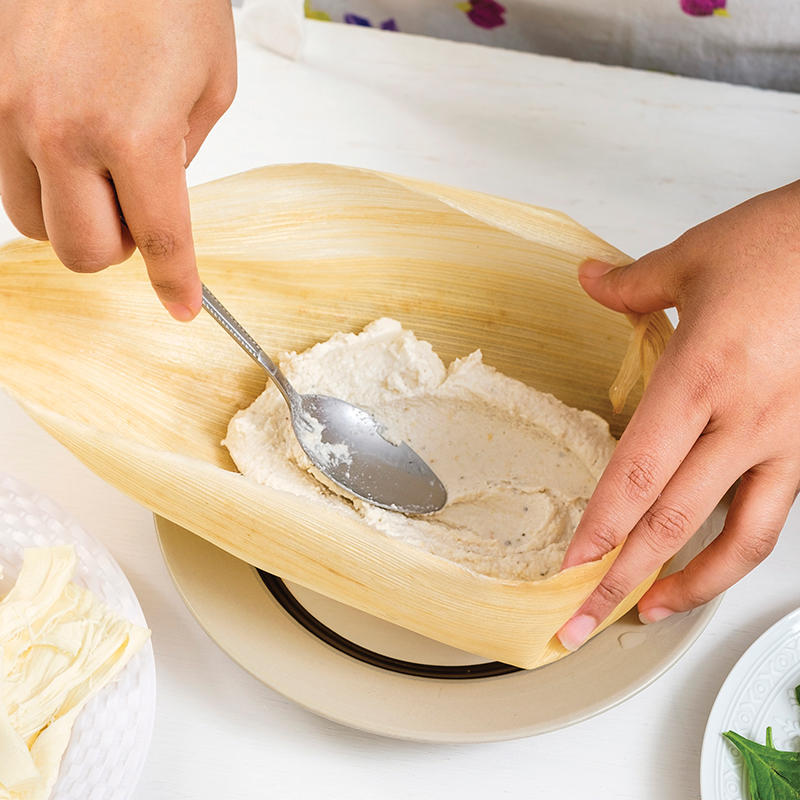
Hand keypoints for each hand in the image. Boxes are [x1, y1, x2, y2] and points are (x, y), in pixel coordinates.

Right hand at [0, 0, 236, 319]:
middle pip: (80, 251)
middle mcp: (59, 131)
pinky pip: (3, 172)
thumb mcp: (210, 85)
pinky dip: (39, 178)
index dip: (174, 282)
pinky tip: (69, 145)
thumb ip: (182, 156)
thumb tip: (157, 198)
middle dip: (118, 245)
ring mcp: (10, 110)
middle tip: (141, 208)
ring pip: (31, 223)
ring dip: (73, 216)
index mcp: (133, 135)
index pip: (158, 241)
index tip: (182, 304)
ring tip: (103, 173)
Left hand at [557, 181, 799, 650]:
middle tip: (581, 623)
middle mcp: (744, 421)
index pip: (637, 475)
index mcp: (701, 377)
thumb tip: (589, 280)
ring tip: (649, 611)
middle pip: (672, 523)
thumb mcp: (696, 258)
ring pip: (736, 538)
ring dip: (689, 585)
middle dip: (620, 580)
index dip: (599, 530)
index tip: (569, 571)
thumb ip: (632, 285)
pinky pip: (773, 516)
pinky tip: (713, 563)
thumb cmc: (787, 244)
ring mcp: (785, 441)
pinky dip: (738, 552)